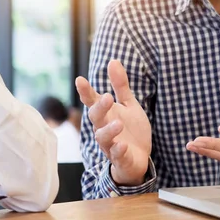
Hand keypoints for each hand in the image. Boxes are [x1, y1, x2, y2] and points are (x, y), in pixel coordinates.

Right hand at [76, 60, 151, 185]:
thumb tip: (113, 60)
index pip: (92, 101)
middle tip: (108, 97)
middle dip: (100, 108)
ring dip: (109, 131)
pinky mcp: (121, 159)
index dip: (85, 91)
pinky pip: (117, 156)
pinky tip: (122, 145)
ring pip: (103, 138)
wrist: (139, 157)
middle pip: (96, 118)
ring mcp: (111, 145)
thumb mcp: (129, 105)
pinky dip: (118, 151)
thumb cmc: (131, 130)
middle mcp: (103, 129)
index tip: (80, 80)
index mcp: (105, 114)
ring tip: (119, 123)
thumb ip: (120, 86)